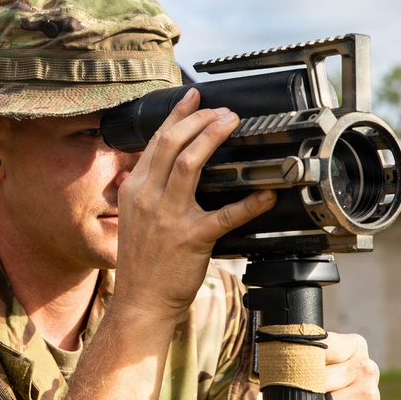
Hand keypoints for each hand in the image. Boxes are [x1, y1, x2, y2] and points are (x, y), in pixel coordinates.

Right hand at [113, 87, 275, 319]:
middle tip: (222, 111)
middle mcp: (149, 197)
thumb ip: (146, 191)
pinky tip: (266, 193)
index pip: (156, 141)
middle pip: (172, 143)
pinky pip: (225, 215)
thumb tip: (164, 168)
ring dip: (212, 138)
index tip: (192, 97)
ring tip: (232, 125)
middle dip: (199, 119)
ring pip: (190, 164)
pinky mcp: (192, 238)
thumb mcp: (134, 218)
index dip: (176, 115)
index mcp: (135, 189)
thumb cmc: (142, 263)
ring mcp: (169, 217)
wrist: (140, 302)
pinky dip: (249, 202)